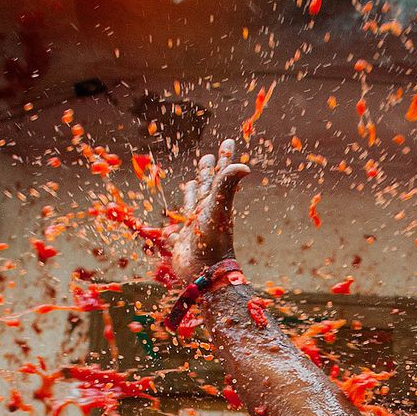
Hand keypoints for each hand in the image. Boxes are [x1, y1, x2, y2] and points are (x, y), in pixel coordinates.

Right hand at [167, 138, 250, 284]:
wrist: (205, 274)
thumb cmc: (212, 240)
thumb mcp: (217, 209)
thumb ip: (226, 185)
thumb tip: (245, 165)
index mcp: (214, 203)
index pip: (218, 175)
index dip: (223, 158)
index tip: (229, 141)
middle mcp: (204, 213)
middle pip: (205, 187)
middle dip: (205, 171)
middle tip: (207, 157)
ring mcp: (194, 229)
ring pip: (190, 206)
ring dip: (190, 194)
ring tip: (190, 183)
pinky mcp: (182, 245)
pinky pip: (176, 233)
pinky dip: (173, 229)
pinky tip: (172, 229)